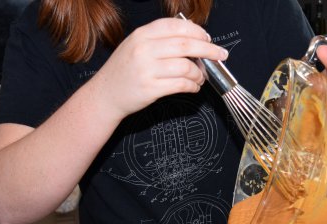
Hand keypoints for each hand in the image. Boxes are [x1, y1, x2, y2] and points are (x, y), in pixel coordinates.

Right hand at [91, 17, 228, 118]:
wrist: (106, 94)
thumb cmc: (125, 70)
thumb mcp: (136, 46)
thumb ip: (160, 40)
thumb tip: (194, 41)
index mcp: (142, 35)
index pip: (177, 26)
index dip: (197, 31)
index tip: (208, 38)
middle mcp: (144, 49)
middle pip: (186, 45)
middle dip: (209, 49)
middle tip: (221, 54)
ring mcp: (147, 70)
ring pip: (186, 67)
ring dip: (200, 73)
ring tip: (201, 77)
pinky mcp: (151, 89)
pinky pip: (181, 85)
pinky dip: (192, 86)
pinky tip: (193, 87)